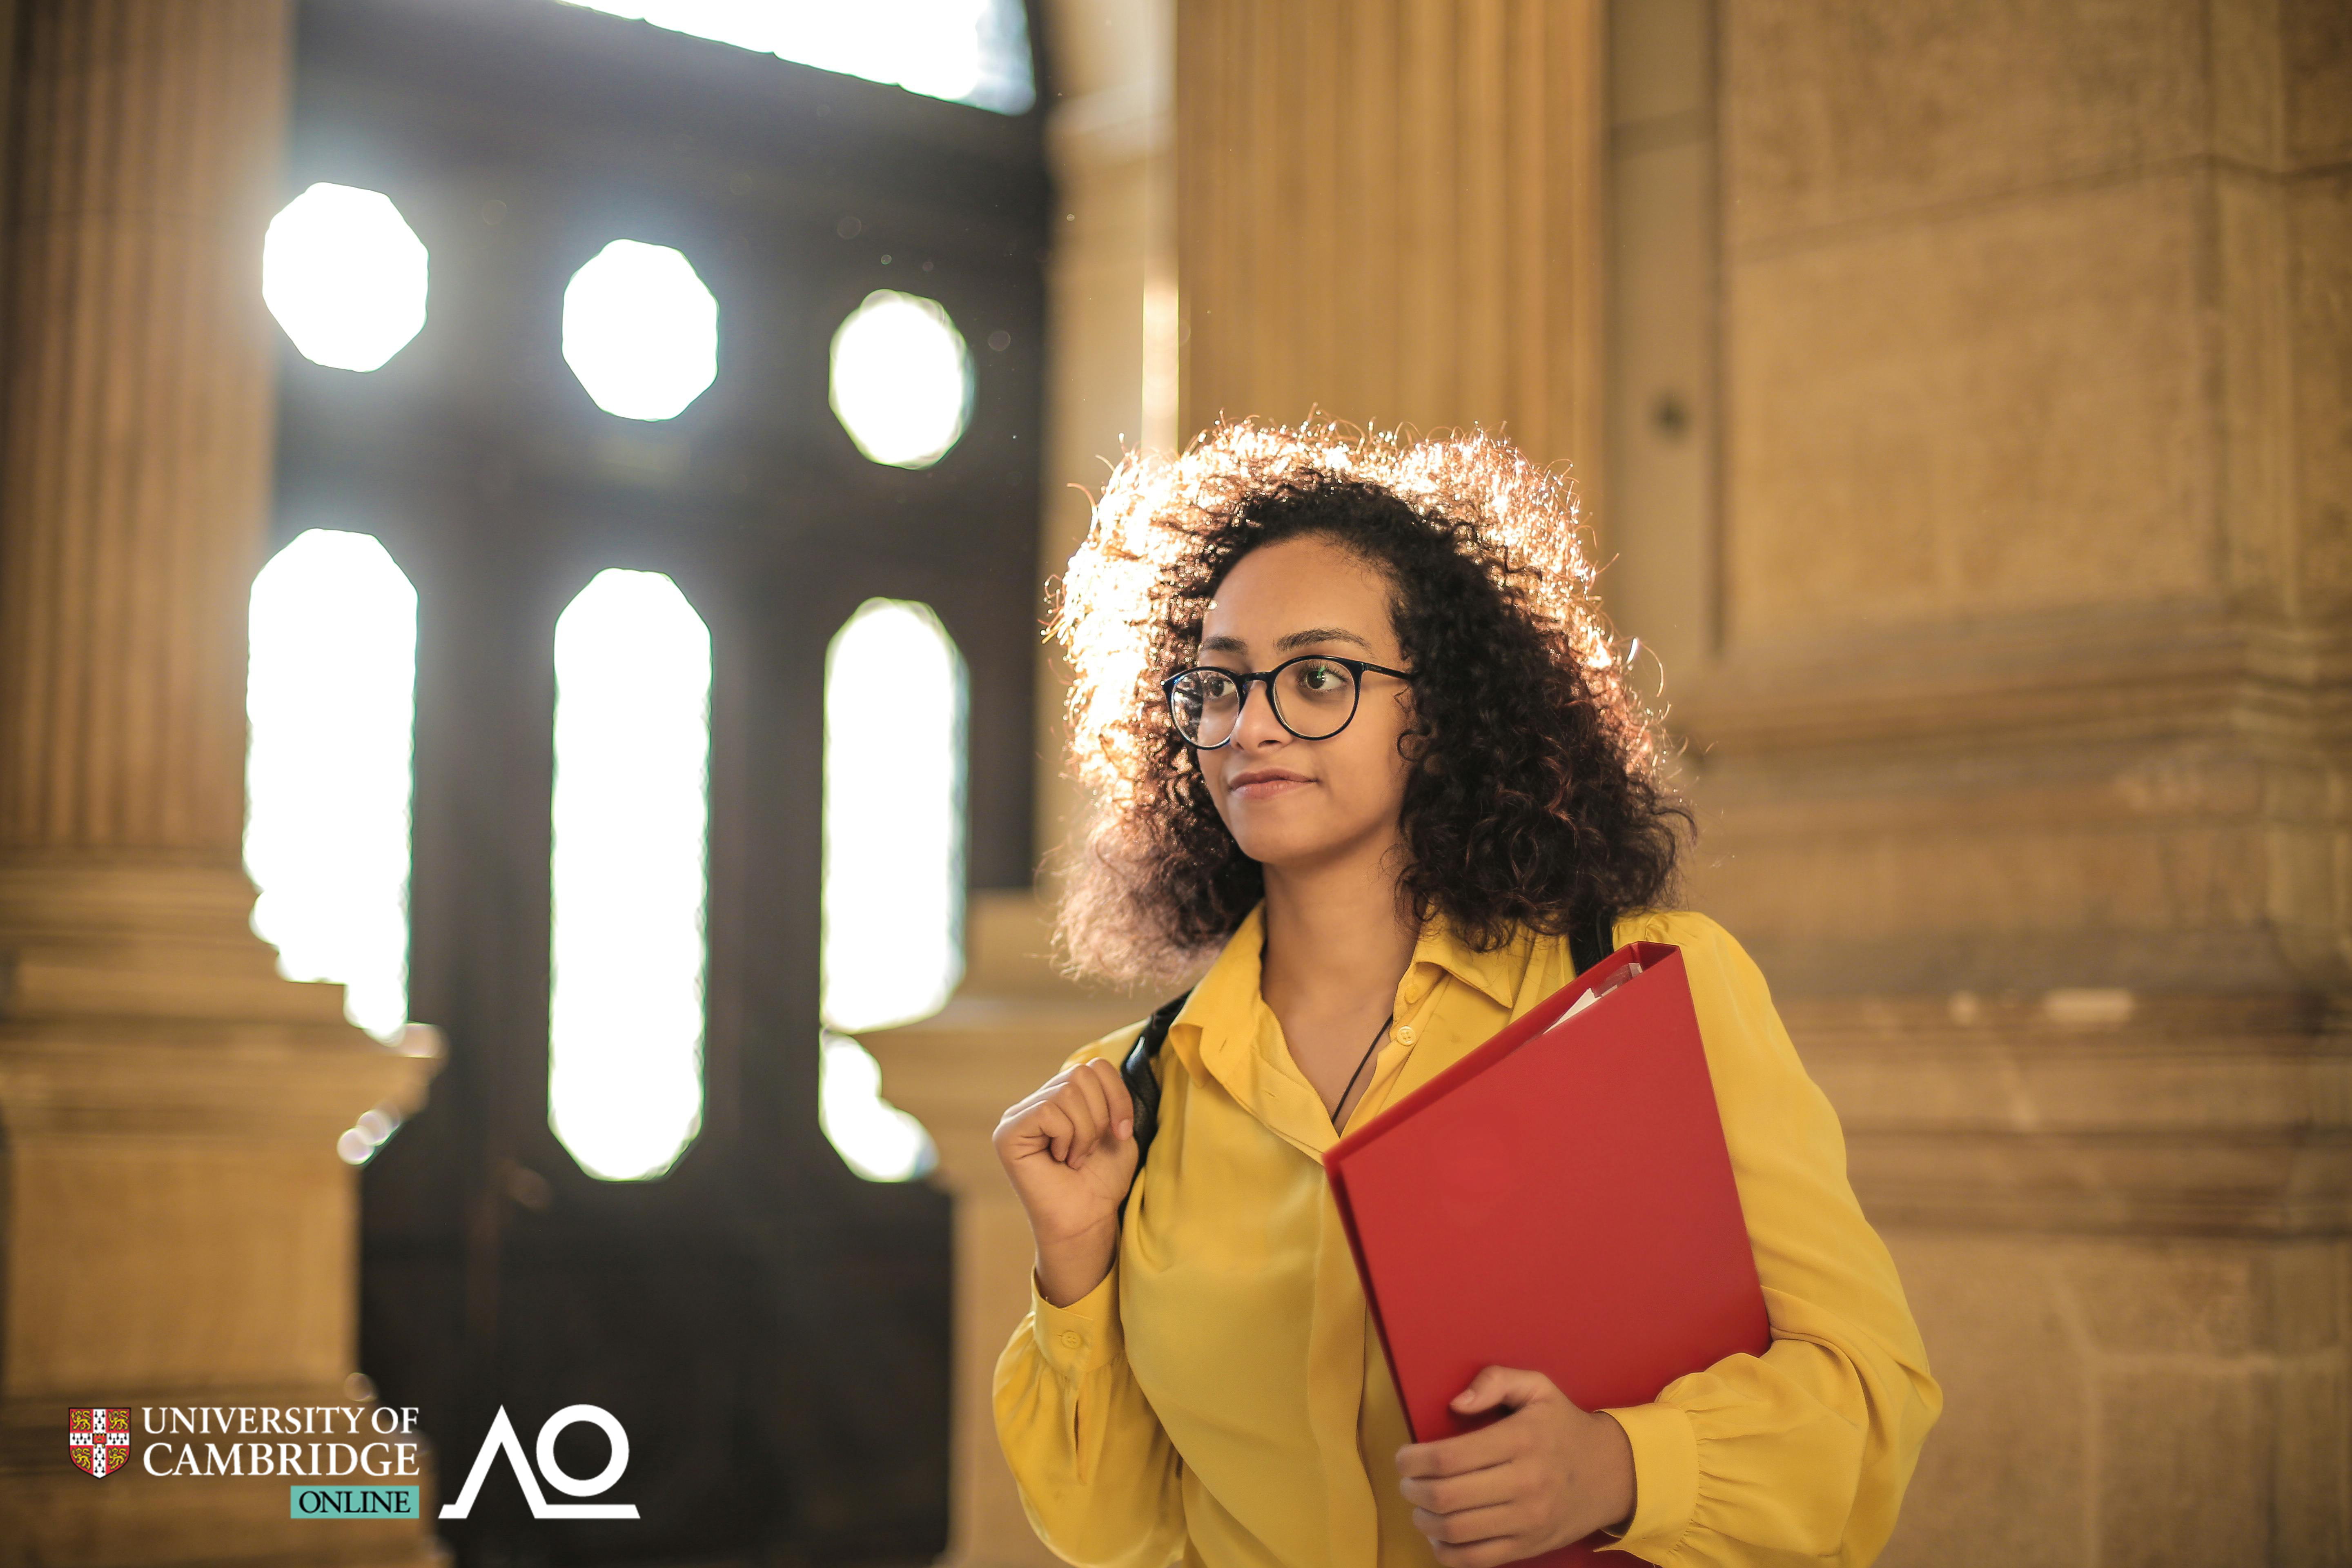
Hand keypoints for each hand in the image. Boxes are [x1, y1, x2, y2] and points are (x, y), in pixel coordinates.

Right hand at [993, 1057, 1138, 1305]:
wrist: (1088, 1219)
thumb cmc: (1101, 1181)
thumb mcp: (1118, 1130)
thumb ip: (1111, 1096)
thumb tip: (1105, 1065)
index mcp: (1062, 1098)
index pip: (1094, 1065)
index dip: (1117, 1095)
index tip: (1122, 1132)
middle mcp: (1037, 1102)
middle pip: (1082, 1073)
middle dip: (1101, 1115)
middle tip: (1090, 1150)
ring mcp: (1019, 1116)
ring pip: (1067, 1092)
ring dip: (1085, 1131)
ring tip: (1075, 1158)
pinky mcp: (1008, 1133)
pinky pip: (1048, 1111)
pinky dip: (1066, 1137)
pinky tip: (1059, 1159)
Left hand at [1394, 1366, 1635, 1566]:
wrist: (1611, 1474)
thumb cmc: (1563, 1427)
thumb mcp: (1537, 1388)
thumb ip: (1494, 1381)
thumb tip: (1456, 1402)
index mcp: (1521, 1440)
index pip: (1449, 1457)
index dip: (1412, 1460)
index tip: (1404, 1457)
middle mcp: (1525, 1483)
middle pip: (1446, 1497)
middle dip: (1412, 1490)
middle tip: (1406, 1482)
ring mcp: (1528, 1520)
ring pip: (1455, 1531)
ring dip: (1423, 1520)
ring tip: (1419, 1505)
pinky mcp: (1529, 1547)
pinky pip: (1475, 1559)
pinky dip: (1445, 1551)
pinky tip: (1438, 1533)